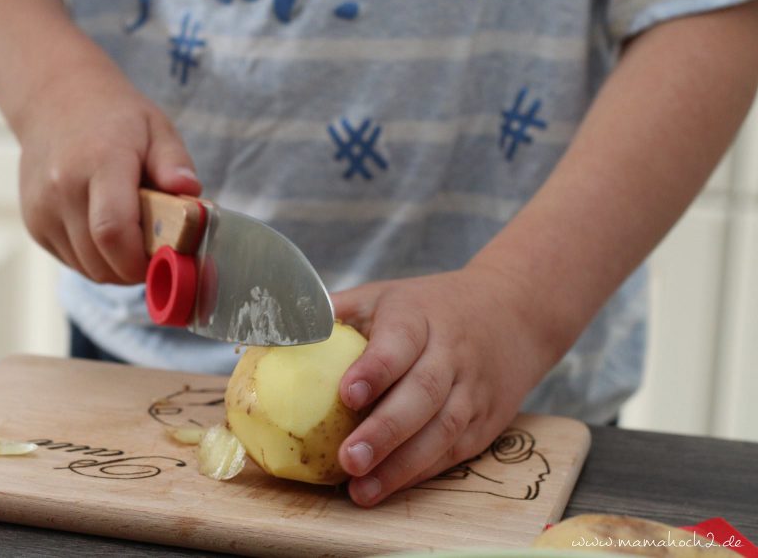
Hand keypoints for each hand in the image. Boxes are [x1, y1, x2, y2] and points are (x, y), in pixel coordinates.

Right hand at [15, 71, 199, 282]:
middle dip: (135, 269)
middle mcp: (62, 188)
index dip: (141, 260)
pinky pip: (71, 261)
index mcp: (99, 162)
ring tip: (133, 236)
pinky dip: (95, 259)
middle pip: (101, 260)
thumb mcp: (156, 128)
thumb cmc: (115, 118)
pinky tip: (105, 231)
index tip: (166, 260)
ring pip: (87, 268)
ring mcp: (42, 209)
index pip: (113, 231)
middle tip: (156, 251)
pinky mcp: (33, 223)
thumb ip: (175, 162)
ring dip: (116, 266)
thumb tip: (190, 192)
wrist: (55, 100)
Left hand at [332, 265, 559, 505]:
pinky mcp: (486, 421)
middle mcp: (451, 352)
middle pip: (423, 393)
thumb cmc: (427, 308)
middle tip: (347, 459)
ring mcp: (473, 389)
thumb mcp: (383, 295)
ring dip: (402, 465)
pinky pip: (455, 451)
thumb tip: (271, 331)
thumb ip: (333, 312)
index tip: (347, 394)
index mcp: (419, 316)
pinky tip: (388, 488)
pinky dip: (421, 472)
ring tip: (362, 489)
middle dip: (385, 431)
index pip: (399, 342)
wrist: (513, 311)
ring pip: (443, 430)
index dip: (376, 369)